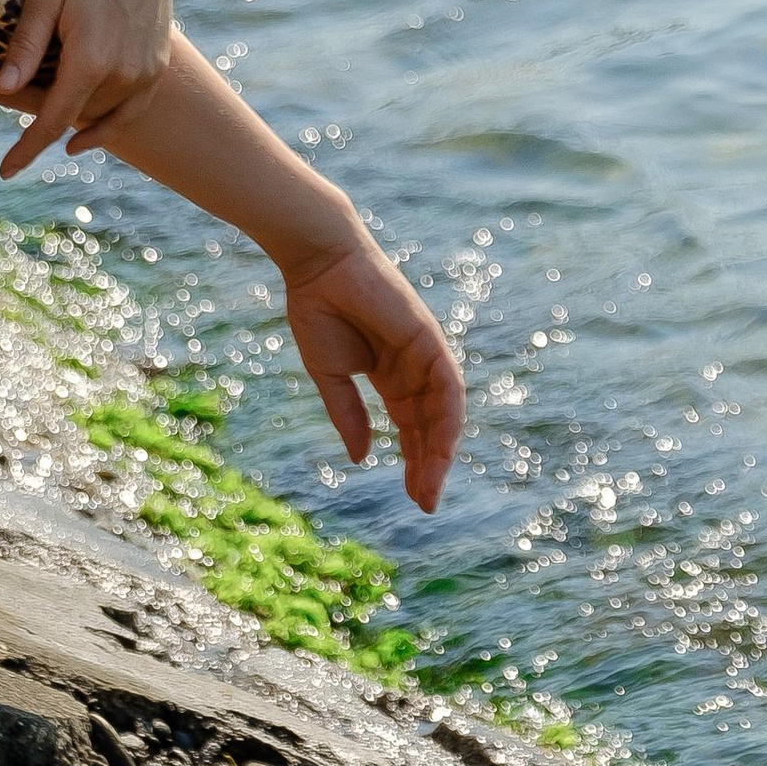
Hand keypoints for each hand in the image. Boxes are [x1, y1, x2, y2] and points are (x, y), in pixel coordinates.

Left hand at [0, 0, 175, 178]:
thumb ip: (25, 46)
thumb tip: (0, 90)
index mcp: (91, 59)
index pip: (52, 120)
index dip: (27, 149)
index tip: (5, 172)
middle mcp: (124, 71)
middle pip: (75, 117)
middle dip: (44, 124)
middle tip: (15, 118)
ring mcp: (146, 68)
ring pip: (103, 115)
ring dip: (75, 120)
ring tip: (45, 119)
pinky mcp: (158, 62)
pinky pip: (133, 109)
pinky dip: (110, 125)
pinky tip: (85, 135)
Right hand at [281, 234, 463, 512]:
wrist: (319, 262)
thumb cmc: (318, 308)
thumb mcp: (330, 374)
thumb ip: (348, 414)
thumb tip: (361, 459)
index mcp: (390, 374)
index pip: (411, 426)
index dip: (415, 462)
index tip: (415, 498)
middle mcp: (413, 367)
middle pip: (430, 425)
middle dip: (430, 465)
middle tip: (425, 503)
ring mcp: (424, 351)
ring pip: (444, 411)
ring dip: (440, 450)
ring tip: (429, 486)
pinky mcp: (428, 337)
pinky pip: (447, 384)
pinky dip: (448, 416)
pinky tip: (440, 447)